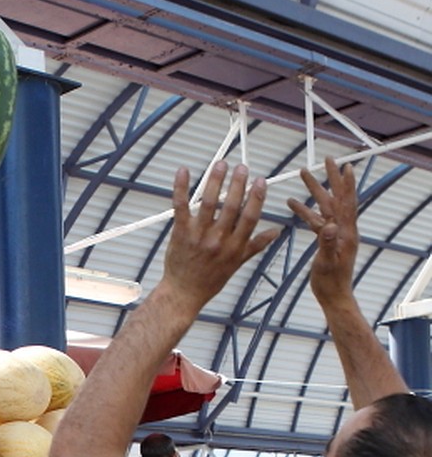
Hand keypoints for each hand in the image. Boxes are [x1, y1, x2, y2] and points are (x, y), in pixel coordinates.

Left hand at [160, 161, 279, 313]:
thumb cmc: (210, 280)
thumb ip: (256, 245)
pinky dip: (181, 188)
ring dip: (215, 181)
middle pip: (231, 207)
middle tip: (242, 167)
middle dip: (237, 185)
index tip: (260, 181)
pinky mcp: (180, 233)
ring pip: (209, 203)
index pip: (250, 217)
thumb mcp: (237, 264)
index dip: (256, 197)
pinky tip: (184, 171)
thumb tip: (276, 232)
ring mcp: (198, 236)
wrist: (183, 293)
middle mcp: (218, 240)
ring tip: (221, 164)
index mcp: (235, 246)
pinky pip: (181, 207)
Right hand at [286, 157, 357, 309]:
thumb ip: (328, 244)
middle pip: (336, 198)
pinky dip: (306, 210)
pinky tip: (294, 203)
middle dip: (331, 178)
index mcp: (344, 232)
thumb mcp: (327, 263)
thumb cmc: (330, 283)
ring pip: (325, 206)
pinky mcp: (326, 239)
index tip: (342, 165)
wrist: (333, 296)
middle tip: (326, 160)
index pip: (345, 202)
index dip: (344, 183)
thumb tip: (329, 225)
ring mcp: (334, 233)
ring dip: (316, 191)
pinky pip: (315, 220)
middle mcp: (342, 229)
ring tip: (305, 175)